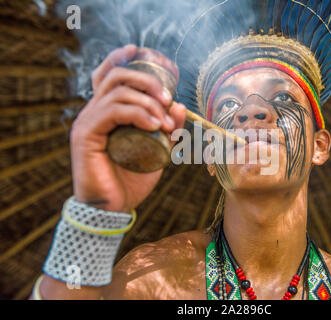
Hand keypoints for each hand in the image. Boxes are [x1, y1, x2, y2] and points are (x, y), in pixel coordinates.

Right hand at [70, 44, 185, 211]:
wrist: (113, 208)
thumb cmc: (132, 179)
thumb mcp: (157, 150)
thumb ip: (167, 128)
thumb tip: (180, 105)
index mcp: (107, 112)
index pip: (108, 74)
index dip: (121, 58)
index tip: (140, 51)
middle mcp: (94, 111)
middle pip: (115, 75)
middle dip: (147, 80)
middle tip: (169, 98)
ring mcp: (87, 121)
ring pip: (117, 91)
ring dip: (148, 101)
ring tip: (166, 122)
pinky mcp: (86, 135)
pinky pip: (113, 111)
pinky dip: (138, 113)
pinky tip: (155, 125)